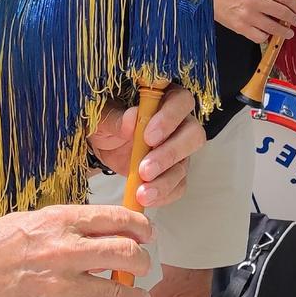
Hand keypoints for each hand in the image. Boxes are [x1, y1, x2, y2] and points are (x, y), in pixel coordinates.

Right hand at [0, 204, 154, 296]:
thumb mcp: (28, 220)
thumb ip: (63, 224)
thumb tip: (96, 227)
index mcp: (60, 220)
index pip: (116, 218)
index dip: (141, 226)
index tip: (147, 233)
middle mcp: (67, 250)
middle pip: (127, 251)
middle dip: (143, 259)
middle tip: (144, 264)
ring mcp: (63, 284)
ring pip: (119, 289)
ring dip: (138, 294)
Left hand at [88, 84, 206, 207]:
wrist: (103, 144)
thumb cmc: (107, 121)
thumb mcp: (103, 117)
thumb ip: (116, 118)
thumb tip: (132, 118)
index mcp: (165, 98)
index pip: (181, 102)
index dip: (169, 118)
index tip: (148, 137)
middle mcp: (179, 122)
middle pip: (193, 135)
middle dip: (170, 154)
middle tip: (145, 169)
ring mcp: (179, 148)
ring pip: (185, 163)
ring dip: (165, 180)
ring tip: (142, 193)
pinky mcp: (174, 170)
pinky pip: (179, 184)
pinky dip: (164, 194)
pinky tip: (148, 199)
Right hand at [212, 0, 295, 43]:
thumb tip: (283, 3)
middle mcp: (255, 0)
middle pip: (283, 12)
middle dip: (293, 19)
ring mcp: (248, 15)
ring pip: (274, 27)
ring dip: (284, 31)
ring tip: (288, 32)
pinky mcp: (241, 27)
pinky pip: (260, 36)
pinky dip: (266, 36)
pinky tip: (267, 34)